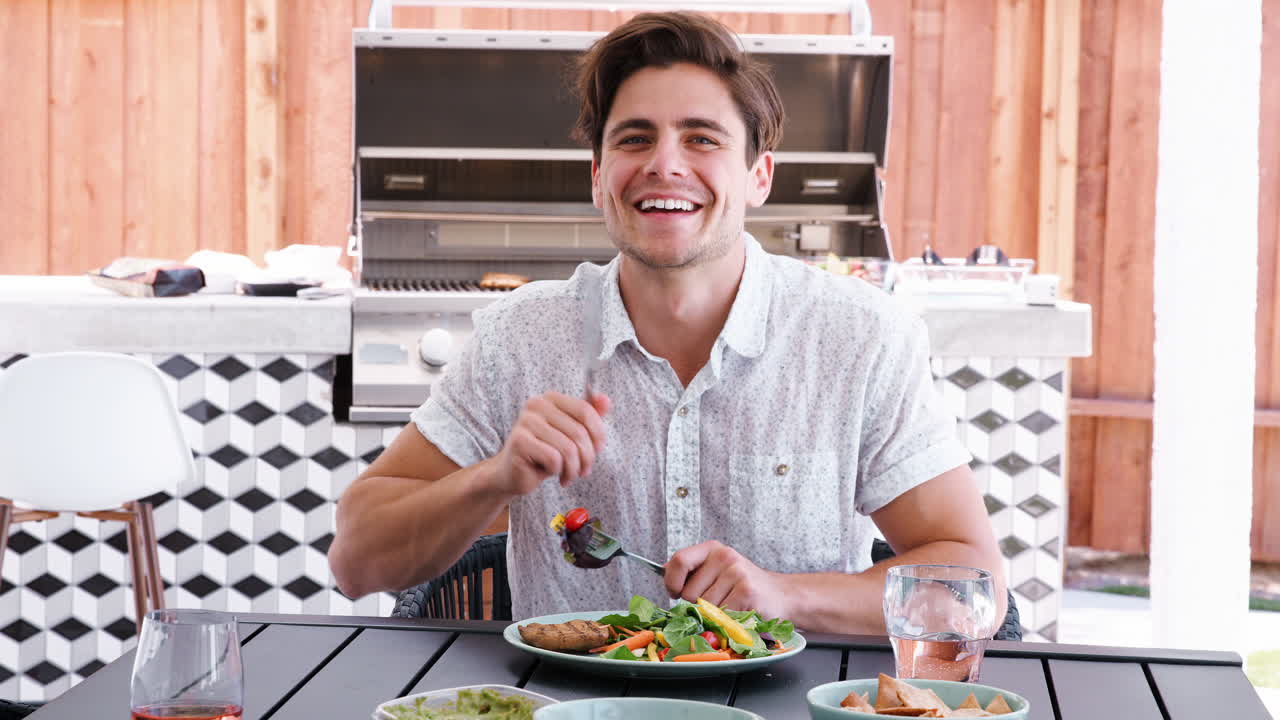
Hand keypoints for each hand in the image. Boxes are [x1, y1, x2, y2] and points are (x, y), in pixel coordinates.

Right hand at [495, 391, 610, 494]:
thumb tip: (606, 400)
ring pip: (568, 449)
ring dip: (573, 468)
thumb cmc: (544, 453)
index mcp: (550, 398)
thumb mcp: (570, 434)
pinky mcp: (519, 441)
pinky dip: (558, 471)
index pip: (586, 411)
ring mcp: (525, 422)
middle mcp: (536, 405)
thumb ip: (588, 416)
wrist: (514, 474)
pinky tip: (552, 473)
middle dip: (587, 457)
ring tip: (569, 475)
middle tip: (583, 471)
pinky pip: (554, 459)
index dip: (598, 434)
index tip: (597, 450)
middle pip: (579, 432)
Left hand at [664, 541, 788, 618]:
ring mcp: (737, 573)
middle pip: (689, 593)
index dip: (672, 582)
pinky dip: (727, 621)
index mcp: (712, 549)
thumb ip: (691, 570)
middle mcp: (725, 556)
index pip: (679, 561)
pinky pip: (721, 616)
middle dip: (697, 604)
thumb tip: (662, 571)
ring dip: (714, 614)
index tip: (675, 592)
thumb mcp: (717, 570)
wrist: (781, 596)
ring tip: (731, 605)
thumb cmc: (743, 586)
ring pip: (705, 607)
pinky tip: (740, 611)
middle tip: (717, 600)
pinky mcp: (747, 592)